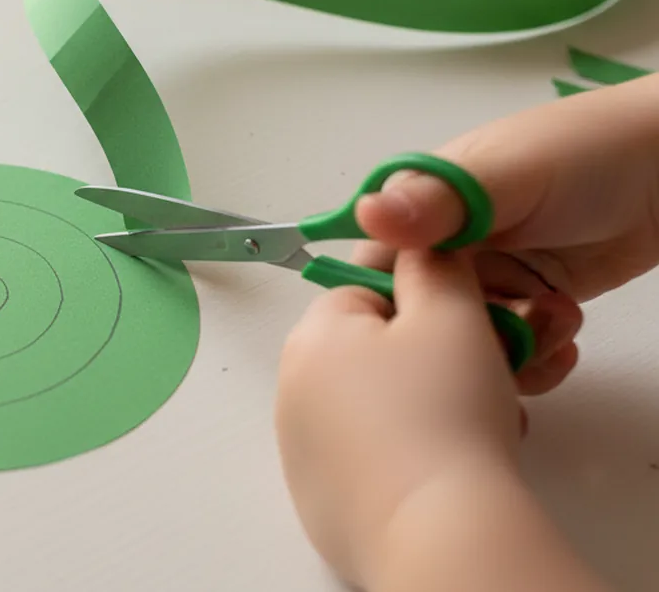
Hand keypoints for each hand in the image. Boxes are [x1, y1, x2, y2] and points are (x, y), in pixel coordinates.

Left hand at [275, 251, 521, 587]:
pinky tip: (454, 466)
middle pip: (372, 350)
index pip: (365, 290)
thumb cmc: (445, 412)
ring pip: (378, 406)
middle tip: (484, 378)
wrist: (440, 532)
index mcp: (312, 334)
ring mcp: (302, 449)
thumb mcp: (450, 313)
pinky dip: (411, 454)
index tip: (465, 325)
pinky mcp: (322, 500)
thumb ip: (432, 265)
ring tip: (483, 425)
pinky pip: (372, 458)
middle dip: (432, 358)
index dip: (424, 302)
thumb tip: (417, 243)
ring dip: (429, 406)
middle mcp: (292, 388)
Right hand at [354, 73, 658, 394]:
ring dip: (506, 350)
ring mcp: (490, 276)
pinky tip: (565, 340)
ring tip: (553, 329)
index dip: (388, 309)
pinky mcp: (529, 303)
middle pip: (419, 319)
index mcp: (423, 205)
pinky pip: (510, 348)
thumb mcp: (509, 173)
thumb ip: (441, 199)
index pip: (374, 269)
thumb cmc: (588, 153)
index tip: (421, 337)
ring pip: (466, 342)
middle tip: (504, 339)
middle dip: (457, 341)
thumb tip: (368, 214)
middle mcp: (447, 245)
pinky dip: (534, 357)